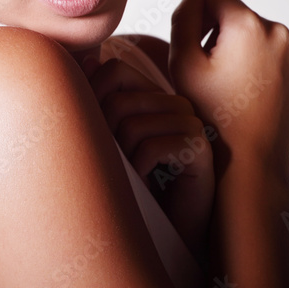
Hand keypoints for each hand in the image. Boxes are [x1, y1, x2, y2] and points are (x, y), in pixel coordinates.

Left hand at [89, 58, 214, 258]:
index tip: (100, 133)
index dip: (95, 98)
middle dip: (108, 136)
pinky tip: (149, 181)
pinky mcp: (200, 148)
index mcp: (153, 94)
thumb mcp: (108, 139)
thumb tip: (89, 60)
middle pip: (119, 101)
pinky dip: (139, 170)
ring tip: (135, 174)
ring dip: (124, 158)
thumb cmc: (133, 183)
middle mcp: (174, 102)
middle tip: (119, 162)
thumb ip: (99, 99)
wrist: (165, 227)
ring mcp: (190, 122)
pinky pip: (151, 147)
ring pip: (132, 126)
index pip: (114, 69)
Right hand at [169, 0, 288, 174]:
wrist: (249, 160)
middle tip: (211, 76)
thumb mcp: (182, 62)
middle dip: (222, 38)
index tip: (195, 55)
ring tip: (232, 88)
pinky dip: (264, 69)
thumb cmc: (210, 114)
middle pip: (240, 18)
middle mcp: (281, 33)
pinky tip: (252, 95)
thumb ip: (184, 16)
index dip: (198, 23)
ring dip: (244, 53)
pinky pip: (280, 58)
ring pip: (260, 38)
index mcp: (249, 25)